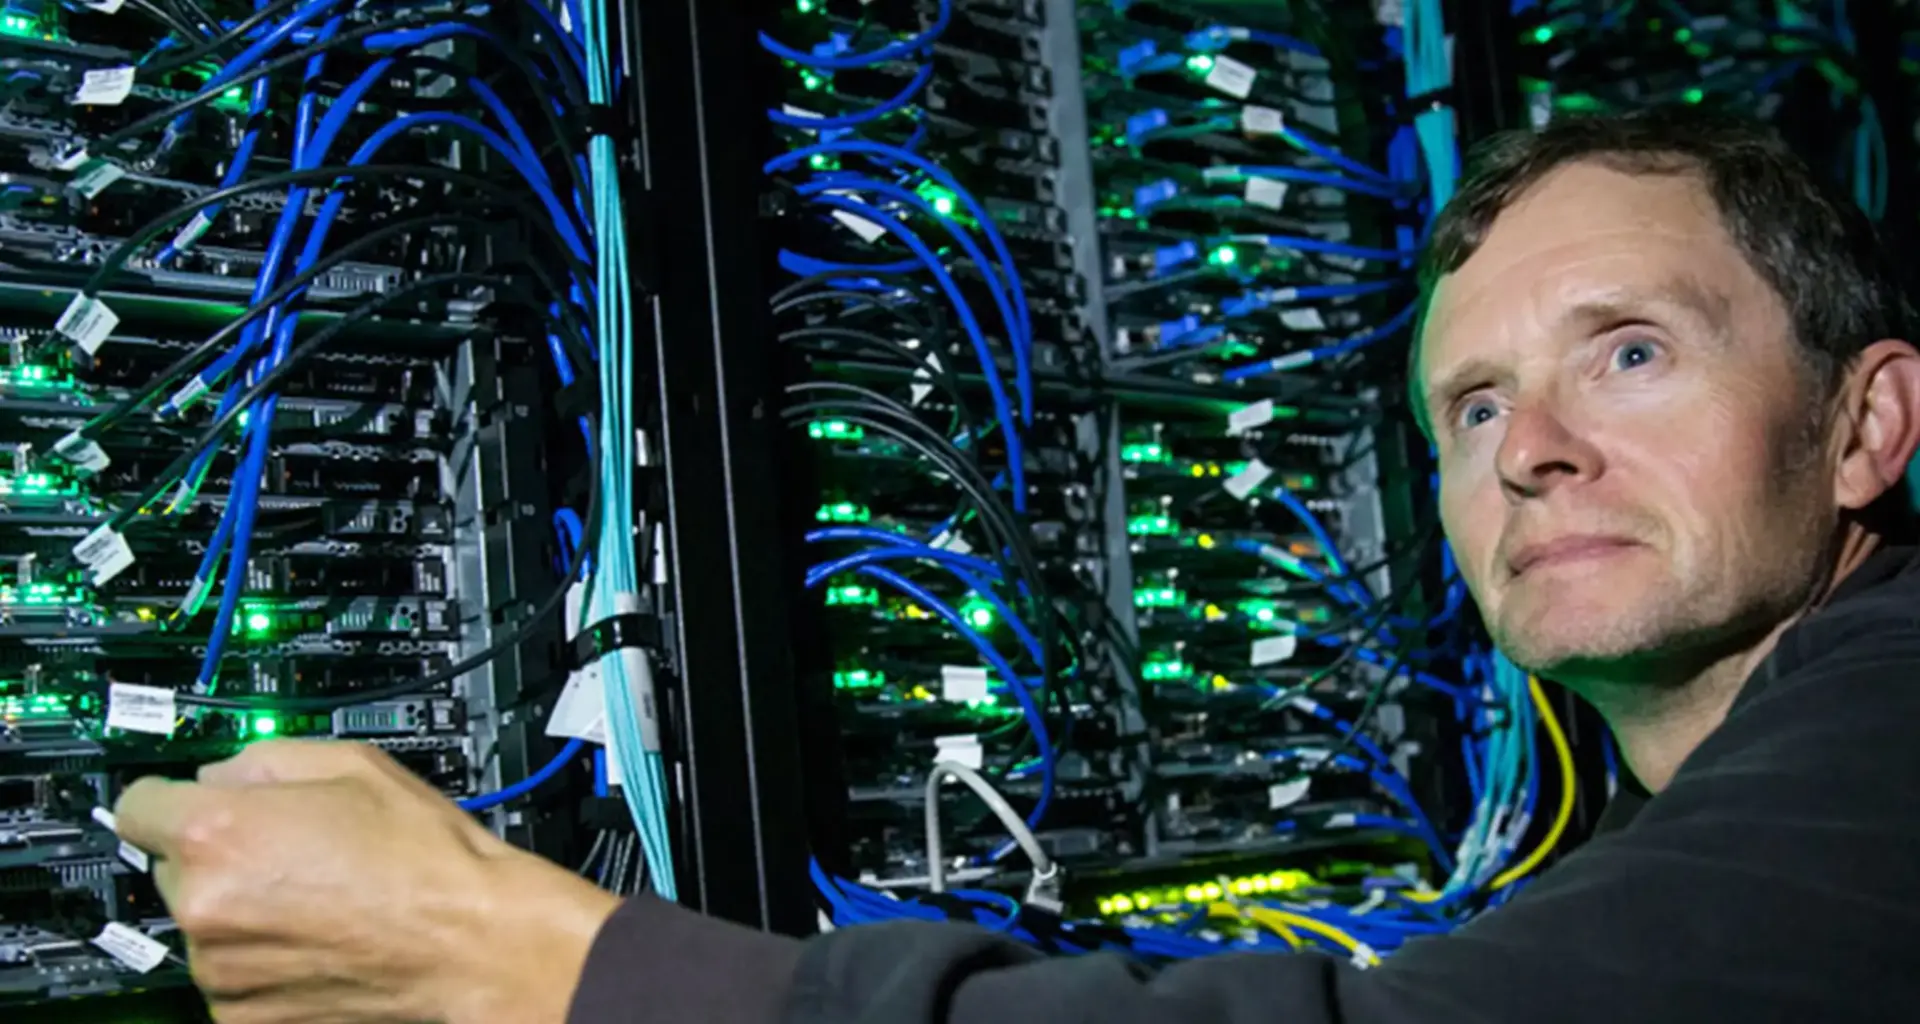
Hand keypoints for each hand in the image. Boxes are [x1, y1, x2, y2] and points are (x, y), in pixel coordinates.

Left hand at [114, 739, 620, 1023]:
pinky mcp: (241, 1014)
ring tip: (318, 894)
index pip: (138, 803)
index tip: (189, 802)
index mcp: (219, 832)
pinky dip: (262, 955)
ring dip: (242, 906)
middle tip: (291, 848)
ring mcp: (220, 969)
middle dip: (220, 853)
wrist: (470, 940)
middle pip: (174, 865)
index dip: (173, 796)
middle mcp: (205, 905)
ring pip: (204, 920)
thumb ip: (262, 758)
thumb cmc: (425, 856)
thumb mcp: (351, 763)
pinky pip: (230, 970)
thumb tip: (220, 774)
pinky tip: (318, 934)